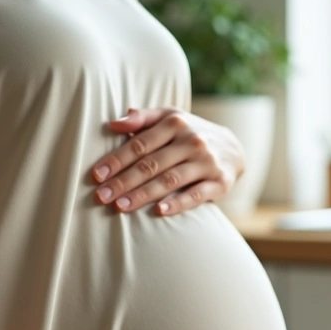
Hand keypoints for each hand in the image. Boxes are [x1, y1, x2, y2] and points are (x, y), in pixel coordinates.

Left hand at [91, 108, 245, 215]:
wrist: (233, 148)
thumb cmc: (190, 133)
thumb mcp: (170, 118)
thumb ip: (142, 118)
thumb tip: (113, 123)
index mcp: (175, 123)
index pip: (140, 144)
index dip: (117, 160)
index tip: (97, 175)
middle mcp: (192, 141)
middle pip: (151, 164)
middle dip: (124, 181)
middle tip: (102, 196)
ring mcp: (206, 162)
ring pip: (169, 180)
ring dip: (143, 194)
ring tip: (121, 206)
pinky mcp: (219, 182)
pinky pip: (196, 195)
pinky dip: (178, 203)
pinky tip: (159, 211)